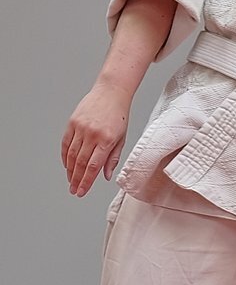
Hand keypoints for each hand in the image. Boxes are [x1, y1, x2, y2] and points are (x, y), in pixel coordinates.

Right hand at [61, 82, 132, 196]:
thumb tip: (106, 176)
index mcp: (107, 139)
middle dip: (76, 180)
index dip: (86, 181)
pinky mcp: (72, 123)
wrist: (112, 92)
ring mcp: (81, 128)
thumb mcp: (122, 137)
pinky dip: (64, 156)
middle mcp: (92, 135)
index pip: (93, 166)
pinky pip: (65, 144)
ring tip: (70, 181)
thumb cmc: (119, 115)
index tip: (81, 192)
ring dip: (69, 170)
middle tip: (74, 191)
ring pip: (71, 155)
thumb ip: (113, 158)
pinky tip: (66, 165)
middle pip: (80, 163)